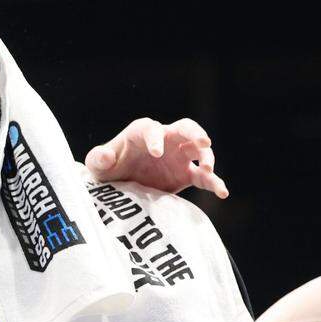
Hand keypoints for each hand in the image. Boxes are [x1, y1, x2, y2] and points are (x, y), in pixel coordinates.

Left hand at [84, 117, 228, 197]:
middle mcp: (164, 140)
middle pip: (185, 128)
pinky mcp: (185, 175)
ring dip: (207, 157)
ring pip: (199, 150)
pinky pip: (204, 177)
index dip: (155, 138)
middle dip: (195, 133)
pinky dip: (214, 183)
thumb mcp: (97, 165)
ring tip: (208, 170)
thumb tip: (106, 156)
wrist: (118, 185)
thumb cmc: (108, 168)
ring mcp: (177, 157)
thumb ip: (99, 158)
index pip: (150, 129)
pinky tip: (223, 192)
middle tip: (204, 142)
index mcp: (141, 133)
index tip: (155, 153)